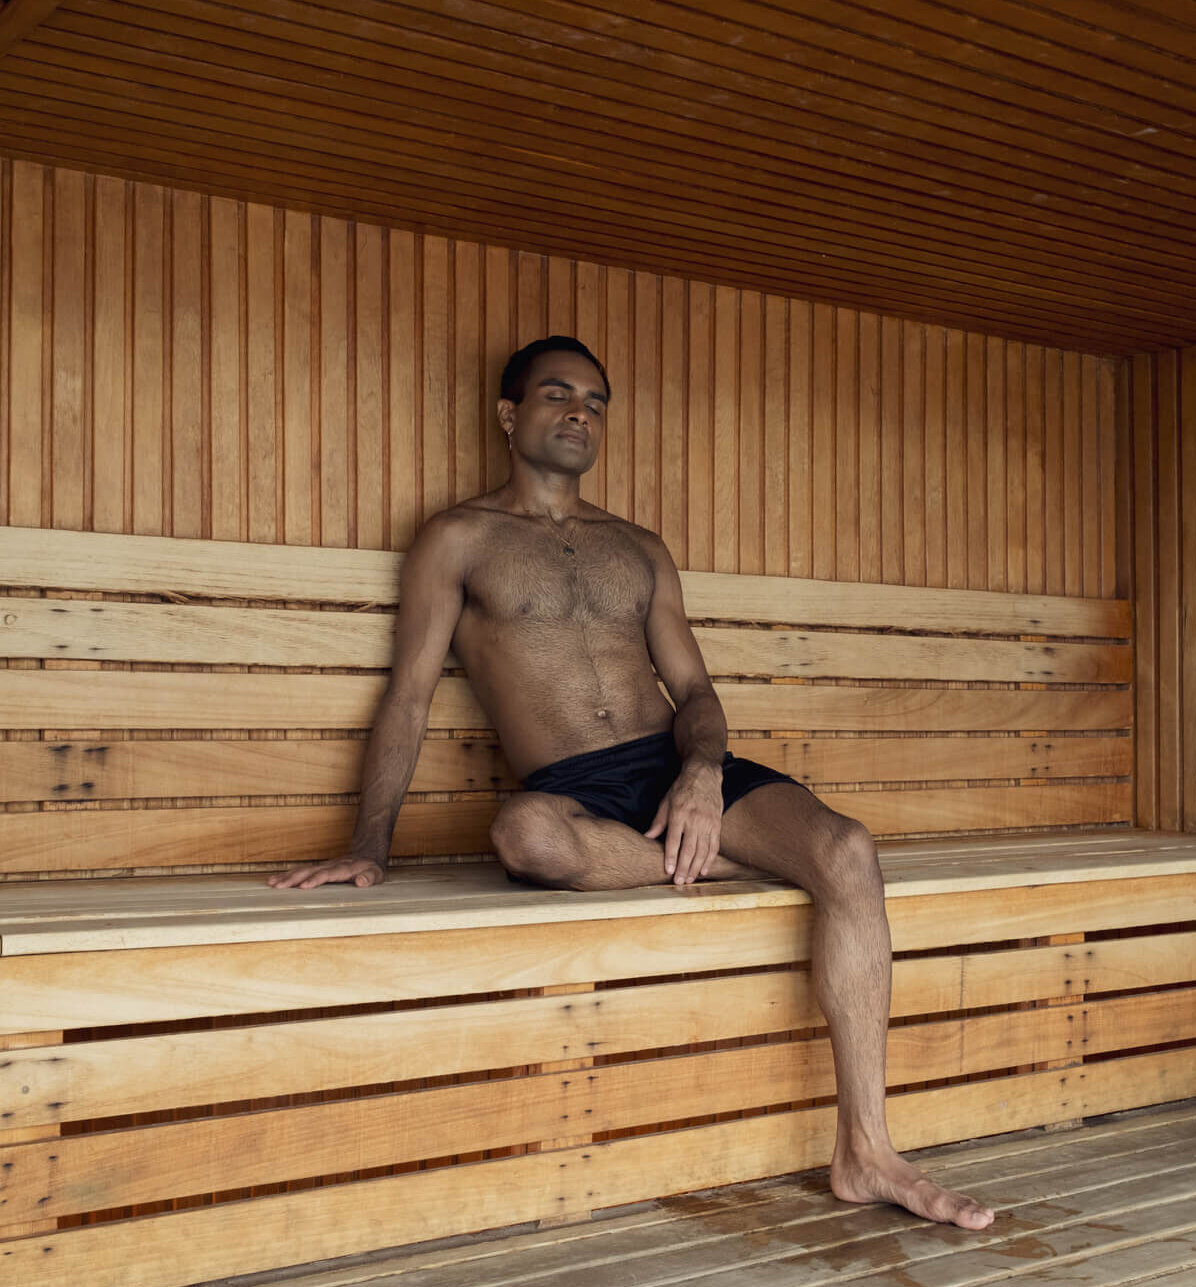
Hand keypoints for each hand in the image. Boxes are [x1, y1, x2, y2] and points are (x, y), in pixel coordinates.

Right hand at [266, 856, 386, 888]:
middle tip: (278, 887)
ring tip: (271, 883)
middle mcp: (331, 865)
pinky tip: (274, 880)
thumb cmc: (371, 868)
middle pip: (310, 871)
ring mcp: (323, 865)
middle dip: (294, 878)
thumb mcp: (376, 874)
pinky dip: (288, 875)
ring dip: (287, 876)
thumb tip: (361, 882)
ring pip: (303, 870)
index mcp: (344, 868)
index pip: (328, 874)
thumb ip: (369, 877)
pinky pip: (301, 870)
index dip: (315, 879)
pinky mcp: (318, 868)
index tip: (303, 886)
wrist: (367, 853)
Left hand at [644, 766, 723, 885]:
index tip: (668, 871)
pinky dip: (710, 860)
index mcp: (679, 814)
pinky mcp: (717, 824)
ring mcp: (708, 823)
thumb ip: (658, 822)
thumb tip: (647, 837)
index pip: (674, 840)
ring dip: (696, 867)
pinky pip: (714, 846)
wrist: (704, 776)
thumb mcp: (665, 802)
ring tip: (690, 880)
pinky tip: (704, 870)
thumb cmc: (681, 789)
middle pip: (689, 849)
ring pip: (703, 850)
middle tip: (680, 882)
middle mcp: (694, 820)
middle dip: (684, 867)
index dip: (671, 857)